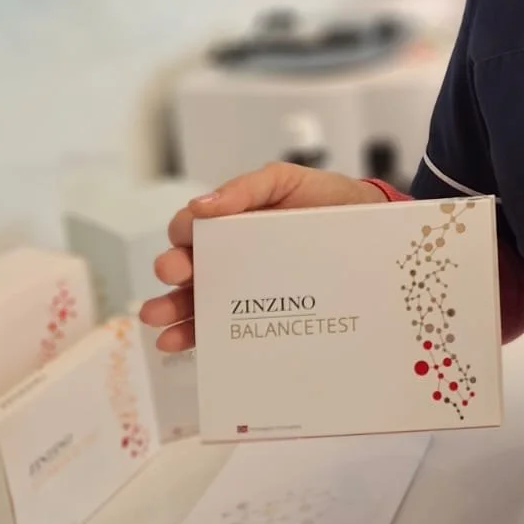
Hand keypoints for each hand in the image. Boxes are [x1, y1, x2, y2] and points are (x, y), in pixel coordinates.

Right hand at [139, 164, 385, 352]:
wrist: (366, 228)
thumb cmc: (324, 200)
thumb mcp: (286, 181)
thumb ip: (247, 188)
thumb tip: (201, 205)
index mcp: (230, 220)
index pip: (192, 227)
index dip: (181, 234)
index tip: (183, 242)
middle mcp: (229, 253)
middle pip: (187, 264)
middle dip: (172, 270)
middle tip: (175, 276)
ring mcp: (241, 284)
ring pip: (195, 297)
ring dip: (171, 307)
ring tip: (158, 319)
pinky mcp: (257, 310)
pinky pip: (220, 325)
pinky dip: (193, 333)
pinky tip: (176, 341)